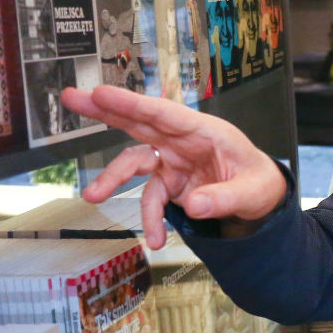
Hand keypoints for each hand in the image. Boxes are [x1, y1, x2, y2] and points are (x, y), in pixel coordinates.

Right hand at [61, 85, 286, 248]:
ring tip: (92, 196)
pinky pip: (151, 198)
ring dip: (112, 177)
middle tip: (72, 97)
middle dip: (106, 110)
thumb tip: (194, 206)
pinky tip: (155, 240)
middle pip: (140, 123)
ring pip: (135, 161)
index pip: (166, 114)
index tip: (102, 93)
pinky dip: (151, 218)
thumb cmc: (259, 182)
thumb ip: (225, 198)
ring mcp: (172, 161)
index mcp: (205, 132)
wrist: (261, 198)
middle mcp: (183, 141)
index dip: (133, 104)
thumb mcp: (253, 192)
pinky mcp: (169, 182)